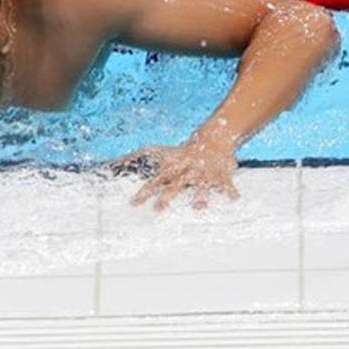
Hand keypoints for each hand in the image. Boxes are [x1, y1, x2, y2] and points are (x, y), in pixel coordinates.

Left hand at [108, 138, 239, 209]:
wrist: (213, 139)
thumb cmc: (184, 151)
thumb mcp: (163, 153)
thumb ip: (139, 158)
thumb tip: (113, 161)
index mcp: (173, 169)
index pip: (154, 181)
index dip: (143, 192)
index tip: (133, 204)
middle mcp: (186, 173)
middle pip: (174, 186)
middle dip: (167, 197)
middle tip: (158, 209)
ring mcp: (204, 174)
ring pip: (200, 186)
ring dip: (199, 196)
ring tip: (198, 207)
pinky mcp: (221, 175)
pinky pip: (226, 184)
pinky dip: (230, 191)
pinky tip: (235, 199)